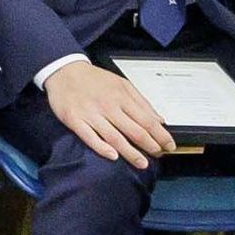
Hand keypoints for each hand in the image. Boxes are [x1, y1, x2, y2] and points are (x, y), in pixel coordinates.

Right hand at [41, 58, 173, 170]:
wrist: (64, 71)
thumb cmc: (95, 79)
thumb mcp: (122, 84)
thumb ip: (141, 102)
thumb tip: (159, 120)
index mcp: (122, 97)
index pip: (147, 120)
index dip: (160, 135)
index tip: (169, 146)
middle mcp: (108, 106)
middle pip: (134, 130)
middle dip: (150, 145)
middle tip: (159, 155)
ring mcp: (91, 114)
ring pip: (114, 137)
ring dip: (130, 152)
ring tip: (142, 163)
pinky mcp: (75, 120)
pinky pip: (89, 137)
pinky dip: (102, 147)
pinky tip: (113, 156)